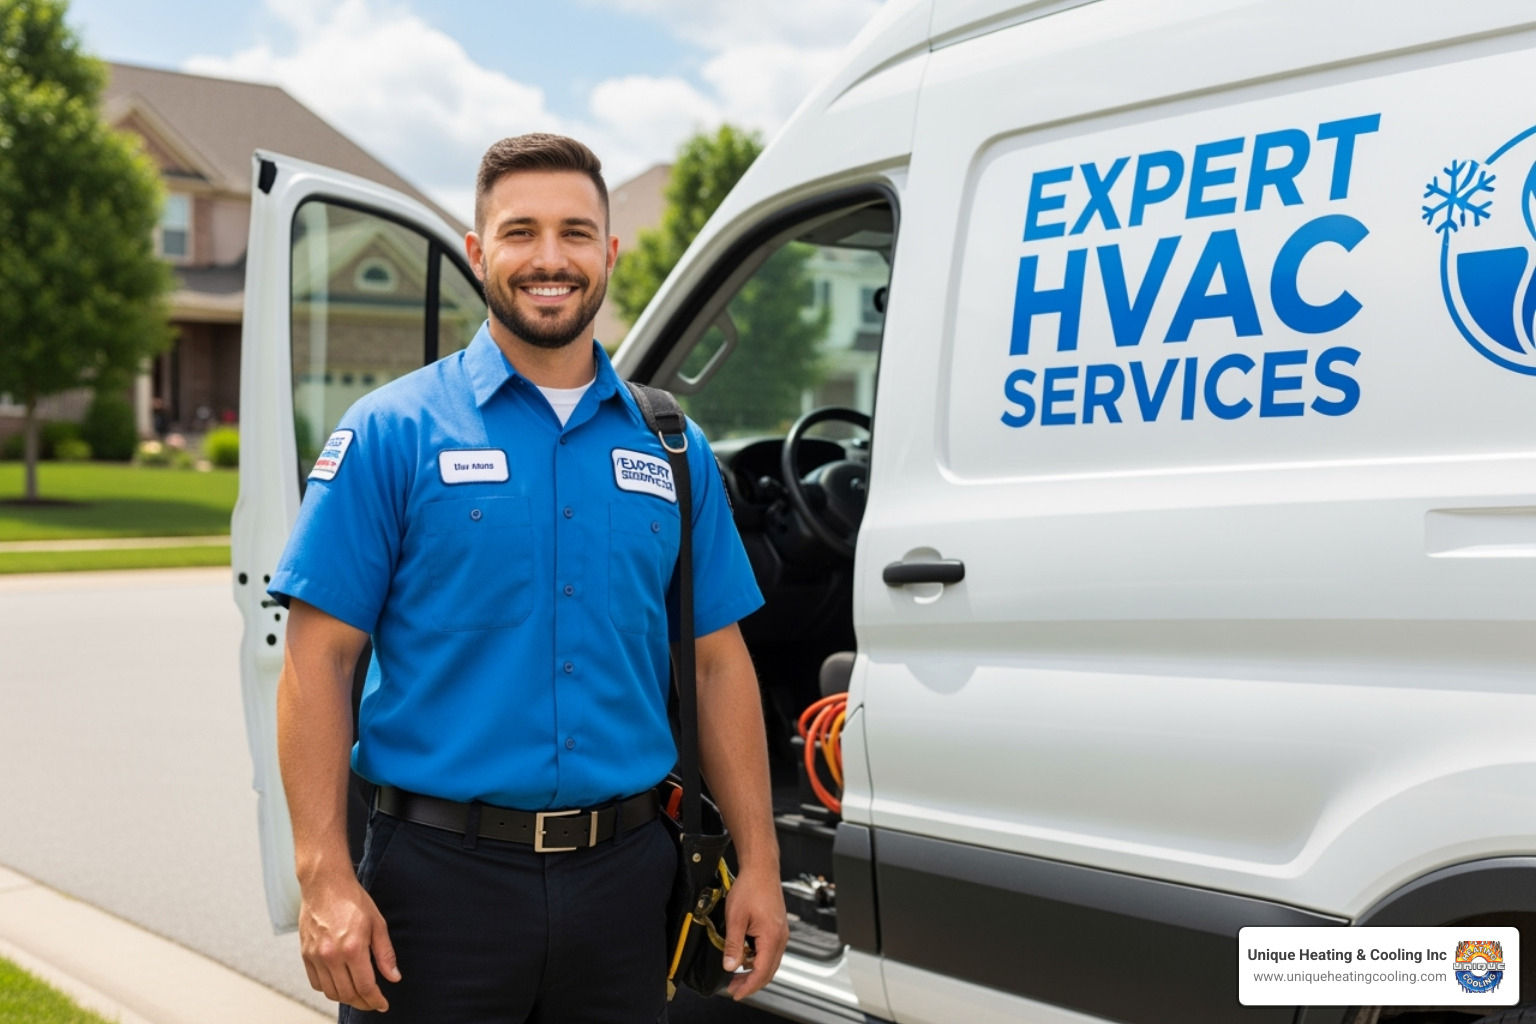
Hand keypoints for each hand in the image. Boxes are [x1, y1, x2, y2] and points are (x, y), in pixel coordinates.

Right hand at [298, 874, 400, 1010]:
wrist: (325, 885)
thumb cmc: (353, 900)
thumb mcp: (377, 924)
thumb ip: (385, 954)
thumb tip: (394, 977)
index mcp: (353, 948)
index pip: (365, 987)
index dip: (375, 1000)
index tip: (382, 1005)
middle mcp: (332, 956)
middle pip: (347, 994)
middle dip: (363, 1002)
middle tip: (372, 1002)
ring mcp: (315, 956)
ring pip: (331, 992)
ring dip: (346, 998)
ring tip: (358, 995)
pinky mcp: (305, 955)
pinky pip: (316, 983)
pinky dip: (328, 989)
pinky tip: (339, 984)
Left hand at [721, 866, 788, 999]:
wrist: (761, 869)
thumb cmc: (751, 887)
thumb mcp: (735, 918)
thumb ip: (733, 945)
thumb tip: (730, 966)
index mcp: (772, 937)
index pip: (762, 972)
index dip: (748, 986)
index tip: (736, 993)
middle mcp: (781, 937)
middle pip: (769, 971)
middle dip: (751, 983)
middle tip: (734, 988)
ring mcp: (781, 932)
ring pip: (770, 962)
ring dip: (754, 971)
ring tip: (736, 975)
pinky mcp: (777, 927)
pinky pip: (770, 951)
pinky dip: (758, 960)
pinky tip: (745, 957)